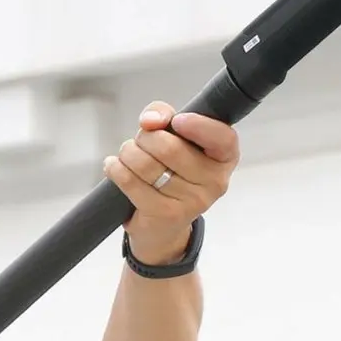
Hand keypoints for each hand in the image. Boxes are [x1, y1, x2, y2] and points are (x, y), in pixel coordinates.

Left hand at [104, 102, 239, 264]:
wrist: (164, 224)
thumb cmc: (173, 171)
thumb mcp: (176, 138)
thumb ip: (165, 116)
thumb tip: (151, 121)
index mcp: (224, 158)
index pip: (223, 138)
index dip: (199, 125)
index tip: (177, 121)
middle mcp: (215, 182)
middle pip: (170, 147)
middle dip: (145, 137)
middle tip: (141, 141)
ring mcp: (193, 202)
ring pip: (146, 164)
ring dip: (128, 153)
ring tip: (128, 155)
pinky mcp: (166, 215)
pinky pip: (131, 182)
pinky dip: (116, 169)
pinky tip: (115, 166)